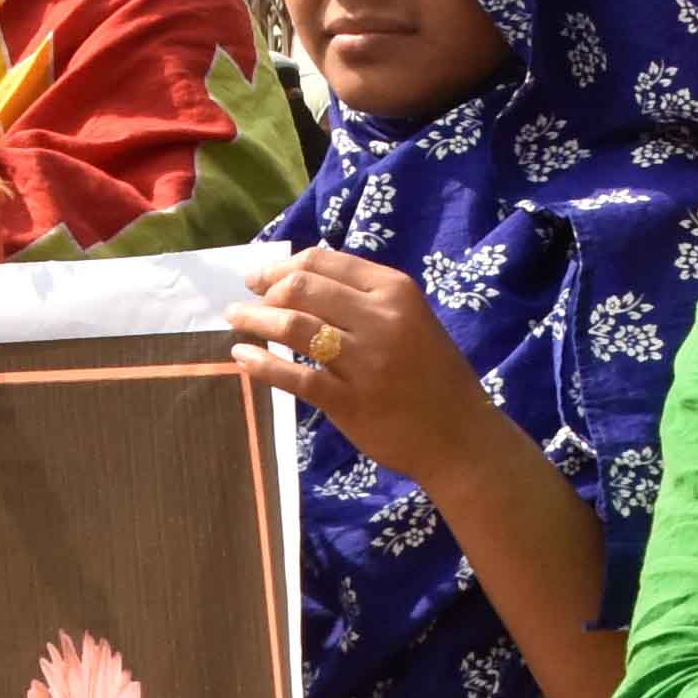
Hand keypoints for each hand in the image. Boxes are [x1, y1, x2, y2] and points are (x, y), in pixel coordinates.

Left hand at [228, 252, 512, 486]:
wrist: (461, 436)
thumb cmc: (435, 377)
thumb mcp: (413, 320)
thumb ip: (368, 300)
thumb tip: (304, 281)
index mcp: (396, 291)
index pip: (325, 261)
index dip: (283, 266)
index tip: (261, 278)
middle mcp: (380, 319)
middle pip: (302, 288)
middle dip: (264, 291)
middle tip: (246, 302)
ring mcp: (364, 361)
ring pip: (293, 326)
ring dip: (255, 320)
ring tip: (236, 322)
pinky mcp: (350, 401)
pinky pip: (294, 377)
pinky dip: (261, 364)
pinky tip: (242, 358)